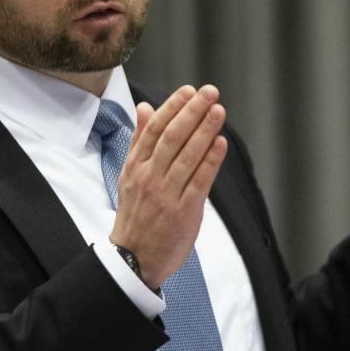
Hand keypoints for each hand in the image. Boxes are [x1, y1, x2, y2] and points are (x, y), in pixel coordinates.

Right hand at [109, 85, 227, 288]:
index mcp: (136, 166)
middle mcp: (149, 178)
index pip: (154, 129)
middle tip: (210, 93)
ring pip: (187, 157)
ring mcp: (166, 195)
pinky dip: (211, 162)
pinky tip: (221, 144)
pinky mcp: (184, 213)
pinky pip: (199, 183)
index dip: (172, 107)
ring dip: (205, 131)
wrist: (133, 259)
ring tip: (219, 111)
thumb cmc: (134, 214)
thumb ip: (139, 140)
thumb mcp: (128, 174)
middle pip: (172, 138)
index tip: (189, 91)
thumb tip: (144, 107)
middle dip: (192, 112)